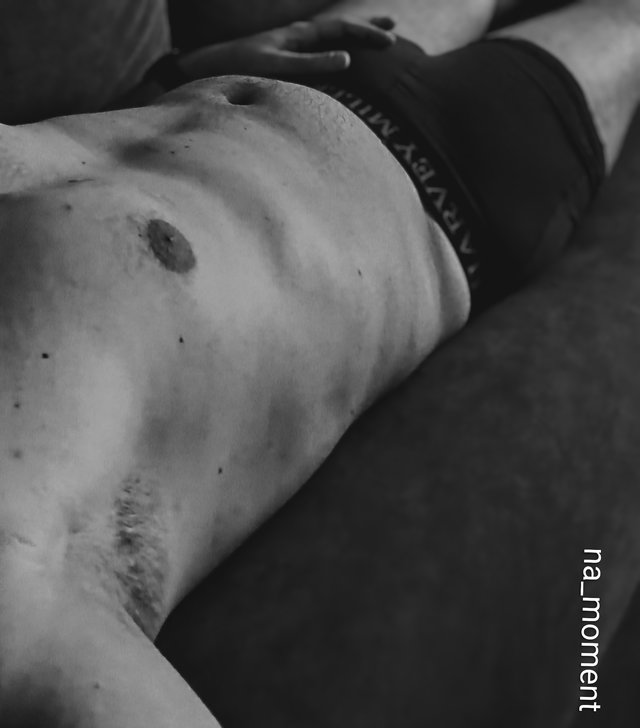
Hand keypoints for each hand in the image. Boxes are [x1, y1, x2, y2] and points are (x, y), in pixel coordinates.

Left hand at [179, 16, 395, 79]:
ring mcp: (293, 44)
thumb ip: (312, 62)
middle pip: (340, 26)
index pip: (341, 28)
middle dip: (366, 27)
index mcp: (300, 33)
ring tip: (373, 35)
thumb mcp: (279, 66)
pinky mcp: (286, 56)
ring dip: (354, 34)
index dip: (367, 33)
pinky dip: (337, 46)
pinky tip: (342, 55)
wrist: (213, 67)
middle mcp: (298, 34)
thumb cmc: (242, 67)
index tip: (390, 41)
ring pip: (331, 34)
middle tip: (393, 28)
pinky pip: (319, 47)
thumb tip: (346, 59)